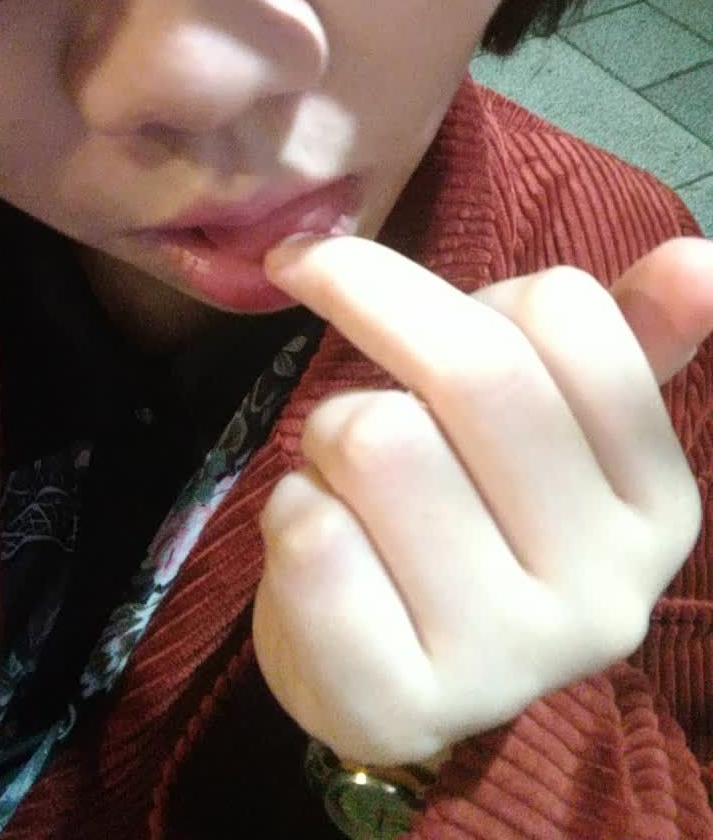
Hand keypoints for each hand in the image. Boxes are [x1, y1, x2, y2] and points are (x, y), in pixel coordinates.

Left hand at [253, 235, 712, 766]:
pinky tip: (323, 539)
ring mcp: (508, 662)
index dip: (459, 282)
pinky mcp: (400, 705)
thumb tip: (702, 258)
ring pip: (377, 441)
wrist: (392, 671)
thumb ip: (620, 337)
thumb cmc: (469, 510)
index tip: (392, 290)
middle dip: (370, 312)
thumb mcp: (552, 423)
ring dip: (329, 430)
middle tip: (321, 315)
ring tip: (349, 475)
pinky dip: (291, 505)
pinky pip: (311, 533)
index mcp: (659, 503)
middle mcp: (606, 593)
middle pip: (473, 370)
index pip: (566, 312)